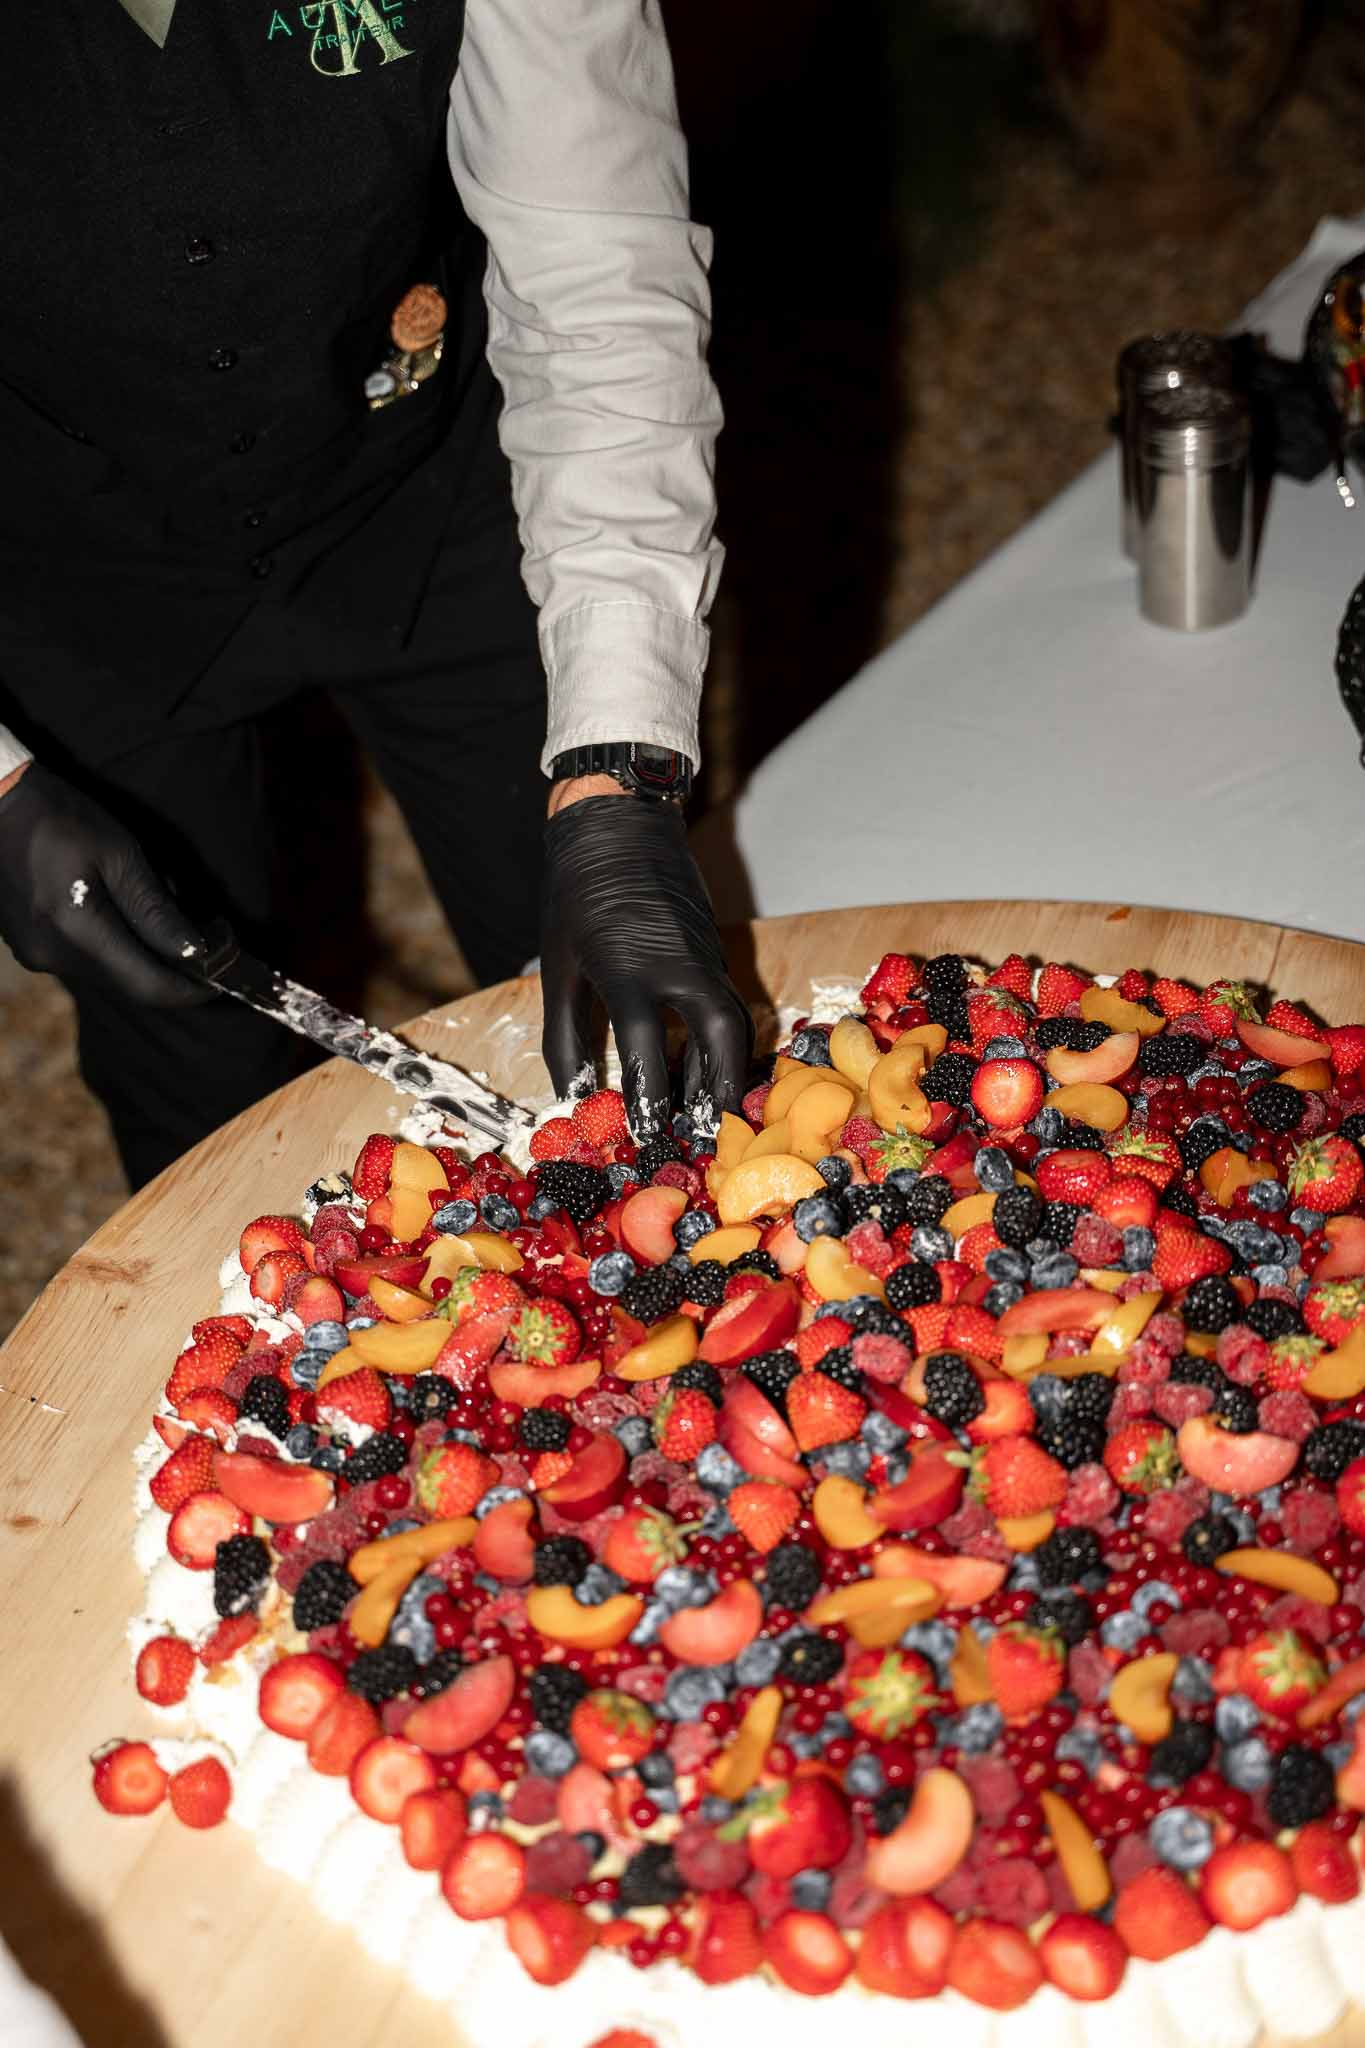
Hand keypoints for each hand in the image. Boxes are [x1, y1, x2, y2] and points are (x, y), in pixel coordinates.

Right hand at [0, 762, 211, 1005]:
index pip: (148, 986)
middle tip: (209, 946)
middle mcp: (53, 956)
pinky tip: (136, 923)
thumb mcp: (118, 853)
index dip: (190, 990)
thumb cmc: (59, 818)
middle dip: (174, 974)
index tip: (222, 980)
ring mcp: (37, 956)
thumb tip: (195, 951)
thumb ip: (155, 908)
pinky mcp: (31, 949)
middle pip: (131, 986)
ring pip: (110, 977)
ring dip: (148, 962)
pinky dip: (120, 952)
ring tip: (178, 930)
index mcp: (76, 932)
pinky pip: (88, 964)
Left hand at [540, 783, 751, 1139]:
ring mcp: (704, 956)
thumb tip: (574, 1095)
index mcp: (630, 967)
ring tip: (709, 1112)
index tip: (645, 1131)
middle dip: (717, 1088)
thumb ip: (565, 1036)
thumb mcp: (559, 967)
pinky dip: (720, 1044)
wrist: (617, 825)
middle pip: (718, 1035)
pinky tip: (703, 1070)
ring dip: (726, 1069)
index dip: (647, 1096)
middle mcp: (679, 964)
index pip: (646, 1047)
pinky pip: (725, 1005)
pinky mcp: (714, 952)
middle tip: (705, 1131)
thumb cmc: (576, 895)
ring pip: (732, 1022)